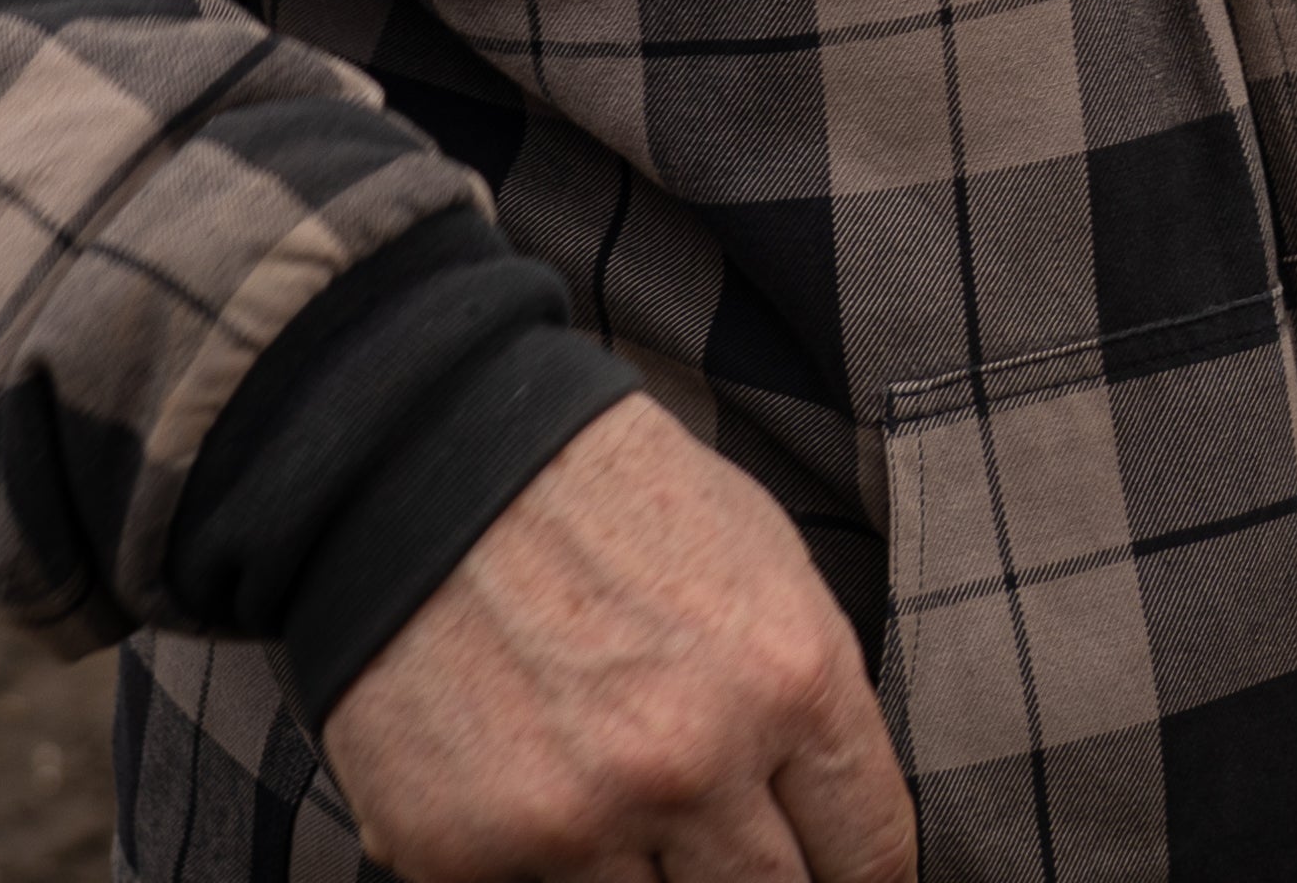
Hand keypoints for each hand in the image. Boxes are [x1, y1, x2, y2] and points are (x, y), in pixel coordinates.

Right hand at [319, 397, 917, 881]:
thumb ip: (808, 698)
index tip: (842, 878)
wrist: (426, 455)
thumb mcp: (761, 559)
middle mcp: (693, 762)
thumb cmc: (608, 497)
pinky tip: (544, 809)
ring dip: (655, 879)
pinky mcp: (470, 854)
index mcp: (788, 678)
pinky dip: (554, 874)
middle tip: (727, 843)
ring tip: (627, 807)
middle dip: (761, 880)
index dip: (863, 879)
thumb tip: (833, 815)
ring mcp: (578, 818)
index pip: (871, 850)